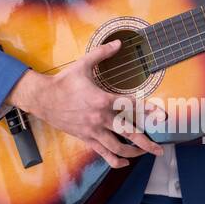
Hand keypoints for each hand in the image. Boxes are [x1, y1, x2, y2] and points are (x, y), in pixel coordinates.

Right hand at [10, 40, 164, 169]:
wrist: (42, 98)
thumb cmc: (63, 81)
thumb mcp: (83, 64)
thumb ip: (103, 53)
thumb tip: (118, 42)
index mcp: (102, 99)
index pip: (131, 106)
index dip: (148, 111)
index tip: (161, 116)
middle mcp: (100, 118)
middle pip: (128, 133)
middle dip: (147, 142)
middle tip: (160, 149)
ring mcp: (93, 130)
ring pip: (117, 147)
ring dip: (134, 152)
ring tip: (146, 153)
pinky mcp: (86, 138)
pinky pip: (103, 153)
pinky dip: (115, 160)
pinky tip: (125, 161)